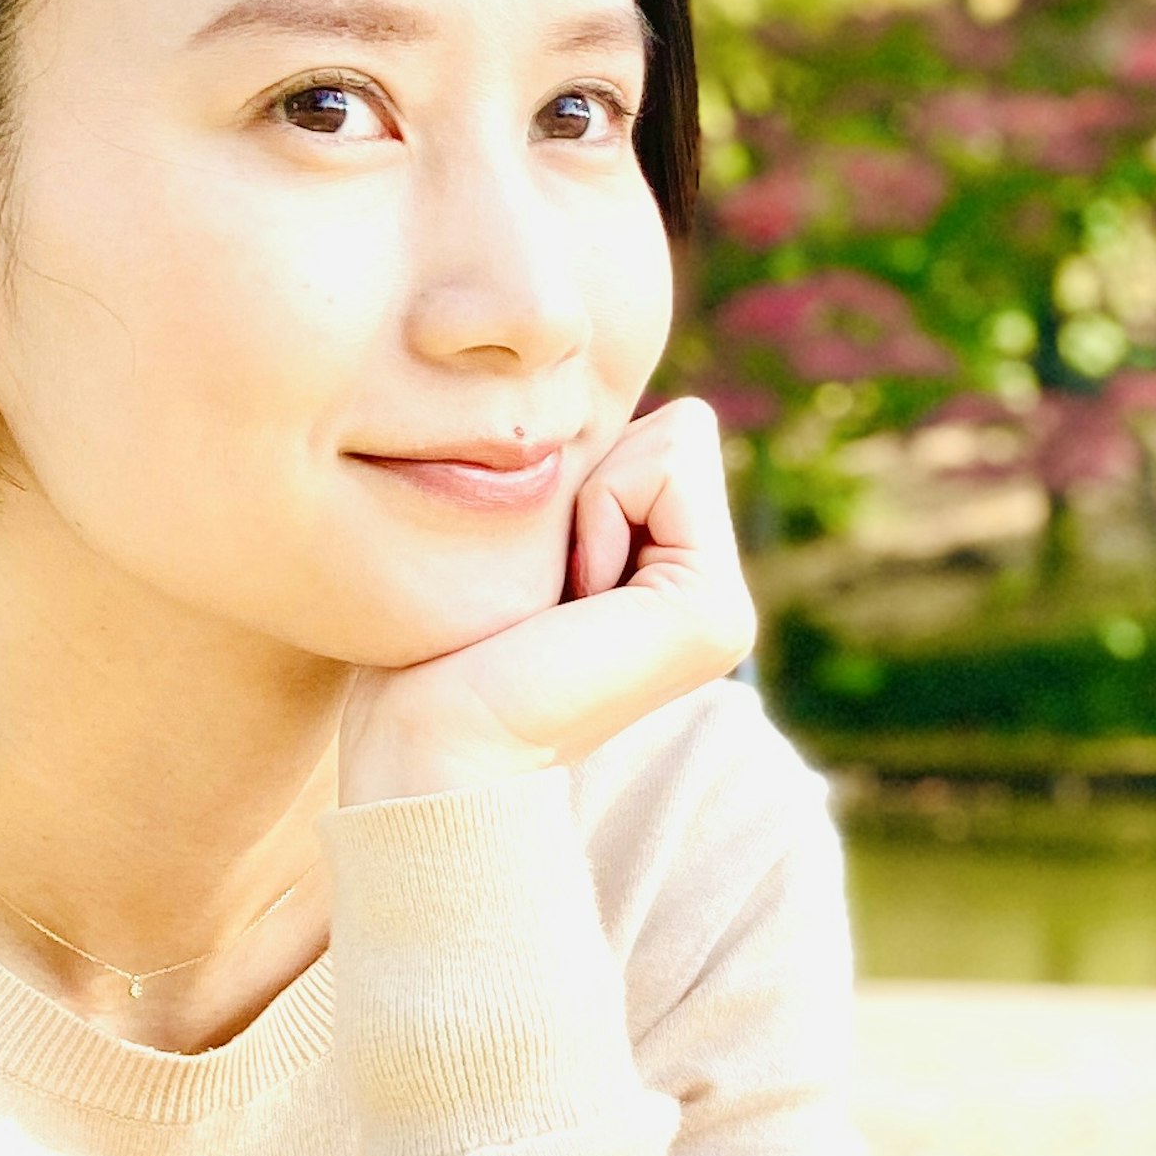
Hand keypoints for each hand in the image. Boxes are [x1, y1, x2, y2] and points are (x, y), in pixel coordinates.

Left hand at [333, 397, 755, 804]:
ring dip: (592, 497)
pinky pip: (667, 466)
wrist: (432, 744)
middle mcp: (712, 599)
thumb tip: (577, 411)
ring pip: (678, 438)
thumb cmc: (436, 647)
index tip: (537, 566)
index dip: (583, 470)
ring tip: (552, 595)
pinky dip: (601, 508)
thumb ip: (572, 485)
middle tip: (544, 583)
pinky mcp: (712, 614)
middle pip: (678, 430)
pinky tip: (567, 600)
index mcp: (674, 584)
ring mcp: (723, 612)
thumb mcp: (517, 539)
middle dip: (595, 477)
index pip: (664, 435)